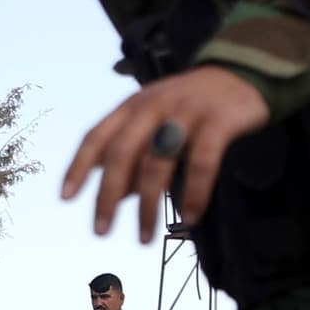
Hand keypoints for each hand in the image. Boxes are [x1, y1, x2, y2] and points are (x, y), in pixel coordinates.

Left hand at [62, 66, 270, 238]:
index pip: (97, 137)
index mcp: (132, 106)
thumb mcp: (156, 121)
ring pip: (158, 162)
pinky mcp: (219, 121)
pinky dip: (195, 192)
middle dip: (107, 194)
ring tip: (144, 236)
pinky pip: (202, 162)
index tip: (66, 198)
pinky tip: (190, 217)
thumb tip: (116, 195)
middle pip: (122, 153)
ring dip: (148, 204)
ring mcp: (186, 113)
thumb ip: (136, 154)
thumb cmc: (192, 105)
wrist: (243, 73)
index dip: (78, 167)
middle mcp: (153, 107)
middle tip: (101, 230)